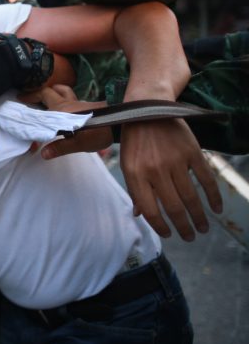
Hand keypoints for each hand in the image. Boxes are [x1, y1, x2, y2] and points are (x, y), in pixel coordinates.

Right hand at [22, 85, 113, 155]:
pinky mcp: (84, 104)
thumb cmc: (99, 132)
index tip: (22, 109)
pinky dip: (60, 95)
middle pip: (47, 91)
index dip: (30, 107)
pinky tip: (60, 103)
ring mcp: (76, 102)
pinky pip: (68, 95)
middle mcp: (66, 103)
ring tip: (43, 96)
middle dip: (35, 93)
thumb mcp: (79, 144)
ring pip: (60, 89)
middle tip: (24, 98)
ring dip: (50, 90)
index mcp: (61, 111)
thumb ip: (60, 148)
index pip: (41, 106)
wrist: (120, 123)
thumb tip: (42, 154)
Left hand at [33, 86, 222, 240]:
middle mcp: (155, 169)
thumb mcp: (127, 162)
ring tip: (203, 228)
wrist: (149, 107)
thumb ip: (134, 189)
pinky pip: (206, 179)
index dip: (161, 226)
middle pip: (173, 207)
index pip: (150, 209)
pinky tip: (217, 208)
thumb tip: (140, 215)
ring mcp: (175, 160)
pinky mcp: (192, 152)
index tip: (170, 235)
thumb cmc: (135, 139)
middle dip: (183, 226)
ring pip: (191, 197)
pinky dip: (214, 196)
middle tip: (191, 237)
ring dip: (199, 217)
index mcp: (135, 174)